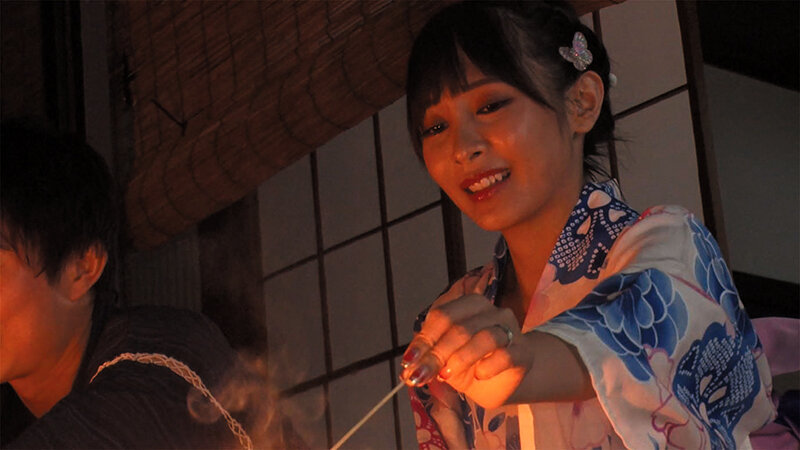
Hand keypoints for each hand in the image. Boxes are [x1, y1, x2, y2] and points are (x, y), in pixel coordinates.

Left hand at [400, 270, 529, 408]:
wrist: (501, 382)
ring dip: (461, 359)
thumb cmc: (470, 364)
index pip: (442, 315)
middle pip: (460, 327)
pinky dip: (488, 367)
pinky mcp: (523, 352)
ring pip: (485, 338)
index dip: (424, 339)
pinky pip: (505, 355)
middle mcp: (491, 311)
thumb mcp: (444, 359)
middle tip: (423, 374)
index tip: (410, 362)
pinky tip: (479, 375)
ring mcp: (510, 330)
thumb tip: (408, 368)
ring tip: (448, 375)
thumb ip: (428, 356)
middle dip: (438, 353)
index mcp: (469, 305)